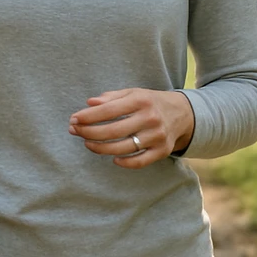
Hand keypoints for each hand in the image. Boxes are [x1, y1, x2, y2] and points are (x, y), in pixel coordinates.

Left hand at [69, 87, 194, 168]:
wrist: (183, 113)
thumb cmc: (150, 102)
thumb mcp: (133, 93)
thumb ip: (111, 97)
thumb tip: (89, 104)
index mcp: (141, 101)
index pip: (109, 110)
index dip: (88, 116)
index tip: (73, 119)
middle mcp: (150, 118)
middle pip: (113, 131)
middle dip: (89, 132)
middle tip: (74, 131)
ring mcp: (157, 136)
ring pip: (123, 148)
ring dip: (100, 148)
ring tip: (87, 143)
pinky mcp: (162, 151)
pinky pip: (139, 162)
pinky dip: (124, 162)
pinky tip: (112, 158)